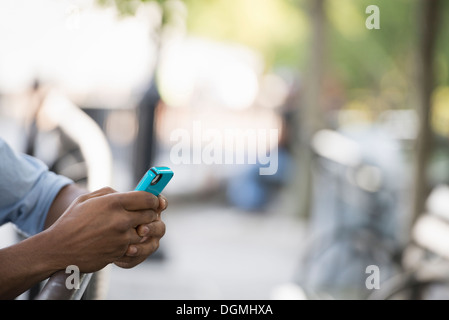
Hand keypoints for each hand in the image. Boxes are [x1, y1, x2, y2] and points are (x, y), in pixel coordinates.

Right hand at [43, 187, 160, 272]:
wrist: (58, 248)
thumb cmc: (72, 221)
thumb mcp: (87, 199)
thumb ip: (110, 193)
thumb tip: (127, 193)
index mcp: (113, 202)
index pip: (147, 198)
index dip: (153, 199)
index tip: (154, 201)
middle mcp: (120, 220)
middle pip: (150, 215)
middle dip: (149, 214)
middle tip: (143, 214)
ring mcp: (121, 238)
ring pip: (145, 232)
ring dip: (140, 230)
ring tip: (127, 228)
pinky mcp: (119, 252)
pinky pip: (134, 246)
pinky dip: (130, 243)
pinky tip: (118, 240)